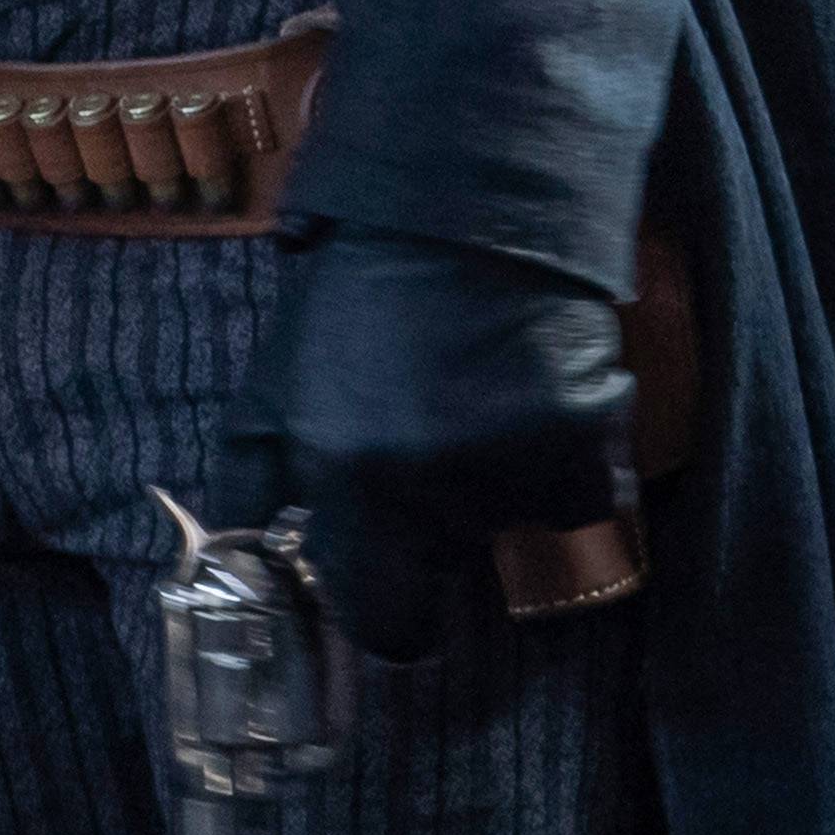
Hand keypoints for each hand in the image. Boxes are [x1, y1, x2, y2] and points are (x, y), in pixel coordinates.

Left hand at [257, 226, 632, 666]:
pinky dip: (565, 465)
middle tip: (426, 471)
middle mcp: (432, 486)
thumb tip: (243, 570)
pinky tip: (531, 401)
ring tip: (475, 407)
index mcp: (345, 478)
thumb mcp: (271, 392)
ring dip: (499, 491)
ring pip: (517, 530)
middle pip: (449, 581)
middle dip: (436, 547)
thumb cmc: (352, 305)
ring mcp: (516, 467)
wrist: (461, 213)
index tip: (390, 582)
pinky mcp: (590, 441)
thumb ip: (254, 489)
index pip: (382, 621)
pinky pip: (585, 496)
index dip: (387, 612)